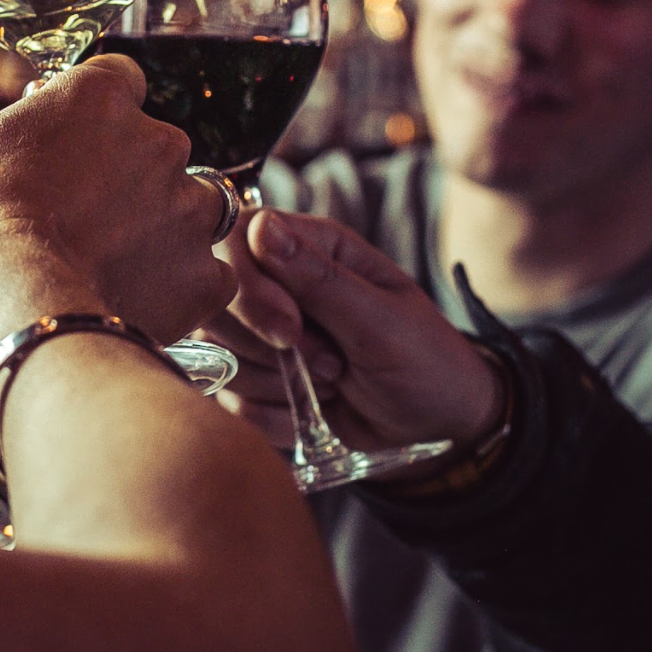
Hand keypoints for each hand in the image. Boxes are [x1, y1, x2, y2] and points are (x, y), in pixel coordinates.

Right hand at [0, 55, 236, 354]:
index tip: (85, 141)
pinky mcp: (204, 273)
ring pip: (192, 210)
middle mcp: (160, 139)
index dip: (103, 115)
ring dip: (163, 230)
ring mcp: (190, 206)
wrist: (14, 297)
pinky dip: (182, 288)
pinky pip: (208, 276)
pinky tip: (137, 301)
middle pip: (160, 151)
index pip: (122, 79)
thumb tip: (35, 147)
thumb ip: (31, 135)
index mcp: (101, 97)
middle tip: (88, 221)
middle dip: (133, 180)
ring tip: (114, 266)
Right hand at [213, 210, 501, 453]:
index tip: (290, 331)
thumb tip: (261, 226)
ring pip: (219, 355)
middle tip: (331, 364)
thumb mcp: (382, 319)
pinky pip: (232, 399)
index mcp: (311, 248)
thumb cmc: (425, 359)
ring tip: (333, 384)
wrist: (437, 425)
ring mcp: (260, 335)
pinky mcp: (254, 380)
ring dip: (277, 384)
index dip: (250, 291)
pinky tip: (317, 410)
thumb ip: (318, 277)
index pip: (235, 242)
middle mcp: (276, 284)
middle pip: (214, 302)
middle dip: (266, 347)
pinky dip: (275, 416)